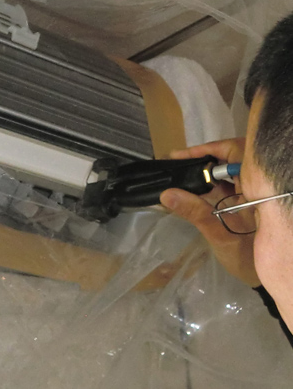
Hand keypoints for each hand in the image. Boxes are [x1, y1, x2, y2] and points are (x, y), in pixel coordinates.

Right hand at [159, 138, 259, 287]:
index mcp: (257, 188)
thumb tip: (166, 194)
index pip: (234, 152)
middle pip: (230, 159)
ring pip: (230, 171)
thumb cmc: (247, 259)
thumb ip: (196, 213)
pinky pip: (231, 184)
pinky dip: (213, 183)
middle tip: (176, 165)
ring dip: (207, 171)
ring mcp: (255, 194)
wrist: (265, 281)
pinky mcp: (250, 202)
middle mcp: (258, 186)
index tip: (181, 156)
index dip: (207, 150)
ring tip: (181, 175)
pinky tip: (195, 188)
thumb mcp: (221, 236)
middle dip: (203, 159)